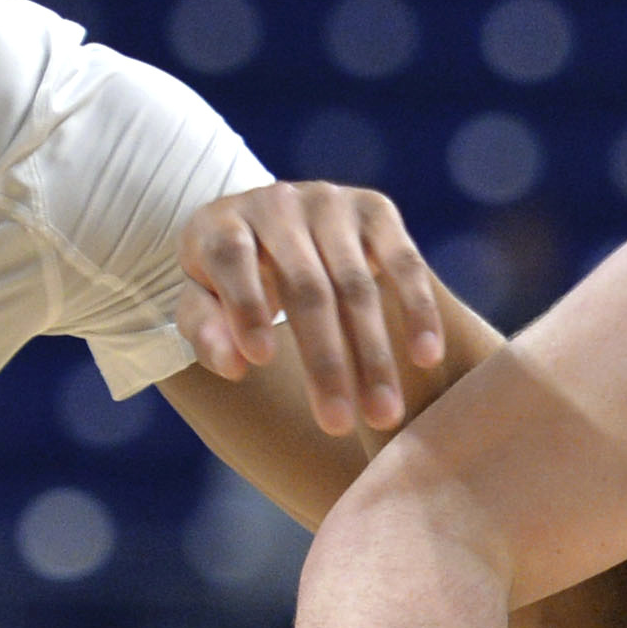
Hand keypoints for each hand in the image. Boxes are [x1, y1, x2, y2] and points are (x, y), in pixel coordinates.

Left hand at [175, 180, 446, 435]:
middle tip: (338, 425)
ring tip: (384, 415)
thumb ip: (205, 331)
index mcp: (223, 222)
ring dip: (374, 353)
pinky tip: (426, 357)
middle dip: (324, 359)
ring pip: (357, 284)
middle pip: (305, 285)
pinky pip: (405, 262)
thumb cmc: (228, 279)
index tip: (261, 361)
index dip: (246, 306)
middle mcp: (278, 203)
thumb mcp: (200, 301)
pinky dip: (418, 310)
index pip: (233, 258)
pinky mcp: (375, 210)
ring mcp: (331, 203)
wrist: (268, 219)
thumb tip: (236, 366)